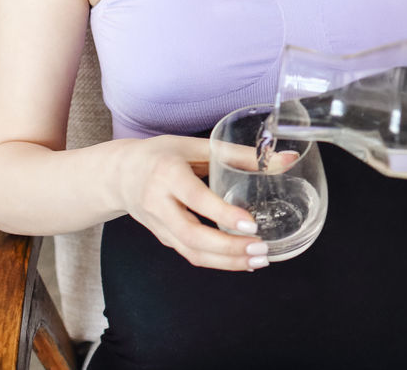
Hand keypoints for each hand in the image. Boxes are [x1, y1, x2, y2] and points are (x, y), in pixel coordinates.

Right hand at [112, 135, 275, 271]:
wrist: (118, 175)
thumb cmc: (161, 154)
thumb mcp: (197, 145)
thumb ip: (241, 154)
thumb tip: (287, 159)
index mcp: (167, 173)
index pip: (196, 199)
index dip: (223, 215)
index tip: (250, 224)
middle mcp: (159, 202)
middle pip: (191, 235)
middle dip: (228, 248)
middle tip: (261, 250)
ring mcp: (158, 225)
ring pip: (190, 252)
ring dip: (226, 261)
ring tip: (259, 260)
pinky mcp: (163, 238)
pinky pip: (190, 254)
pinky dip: (217, 262)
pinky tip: (242, 260)